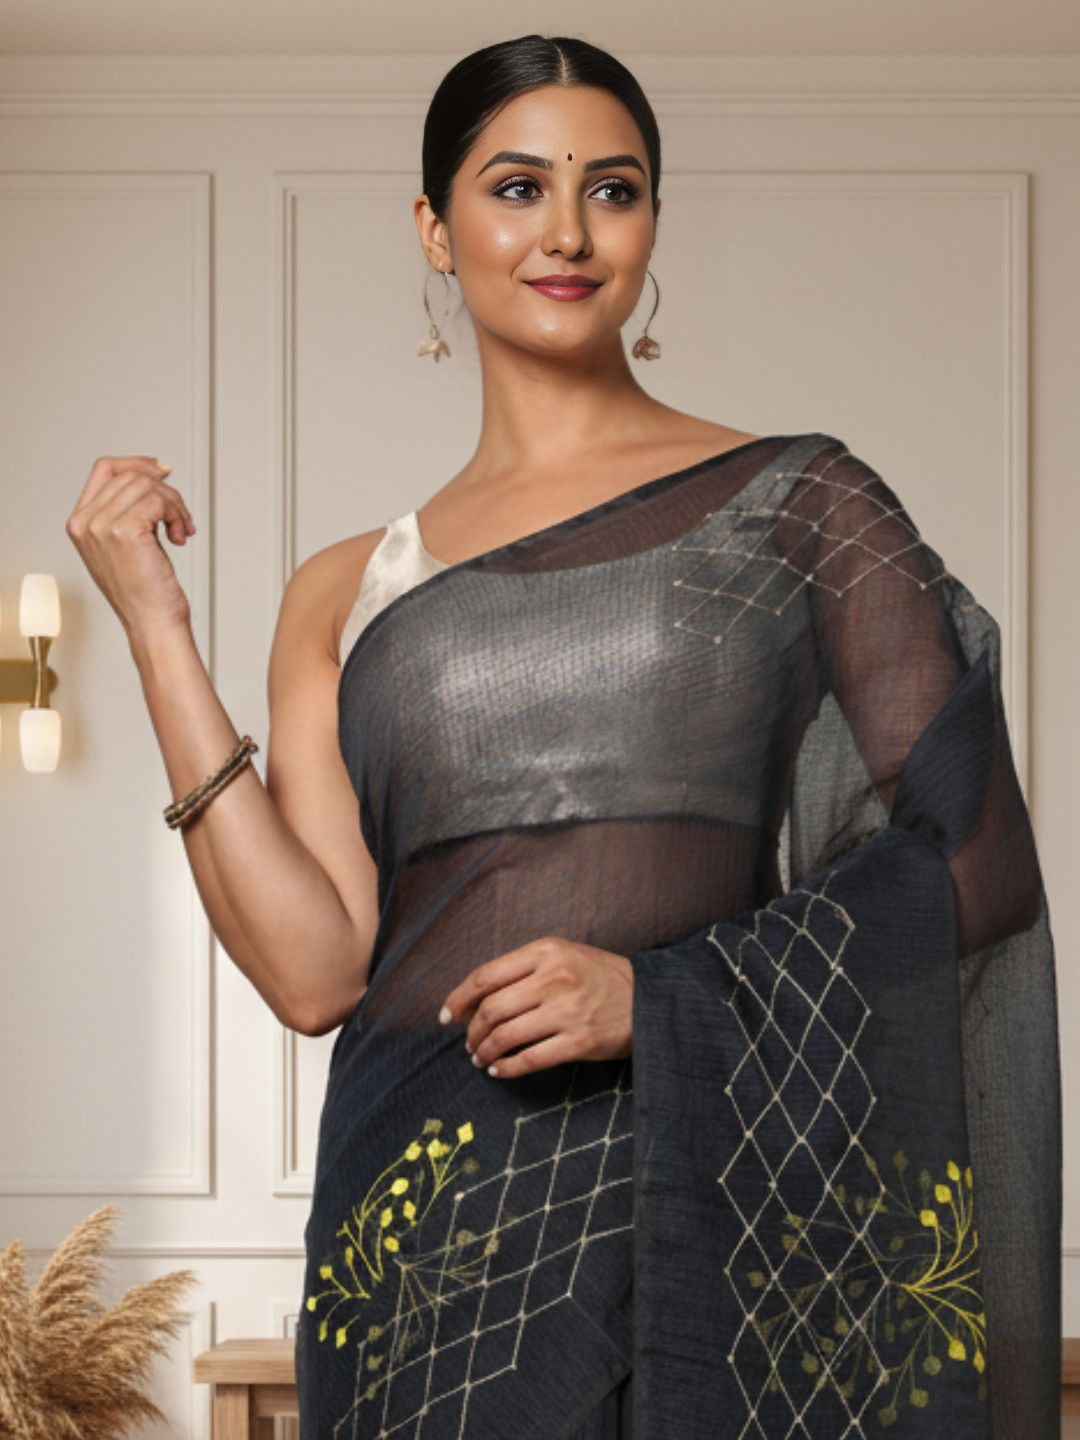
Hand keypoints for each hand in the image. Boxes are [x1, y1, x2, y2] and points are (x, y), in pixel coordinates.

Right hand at [66, 455, 196, 641]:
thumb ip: (128, 509)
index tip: (163, 471)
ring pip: (148, 486)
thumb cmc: (144, 591)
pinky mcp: (125, 531)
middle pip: (131, 475)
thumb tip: (156, 472)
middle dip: (165, 493)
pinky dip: (177, 515)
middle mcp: (85, 522)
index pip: (105, 469)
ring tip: (179, 531)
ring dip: (175, 506)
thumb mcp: (126, 543)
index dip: (137, 463)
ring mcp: (102, 526)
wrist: (152, 623)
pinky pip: (159, 501)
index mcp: (80, 523)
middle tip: (179, 520)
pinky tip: (179, 537)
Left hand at [438, 936, 632, 1079]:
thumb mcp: (563, 955)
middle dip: (472, 1032)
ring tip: (482, 1058)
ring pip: (506, 1036)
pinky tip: (500, 1071)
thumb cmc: (599, 977)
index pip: (486, 976)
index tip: (446, 1016)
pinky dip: (508, 1068)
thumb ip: (523, 969)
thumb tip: (475, 998)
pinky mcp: (580, 1041)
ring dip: (486, 1052)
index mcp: (545, 951)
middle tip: (469, 1044)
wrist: (649, 998)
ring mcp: (567, 1010)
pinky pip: (530, 1059)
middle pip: (491, 1009)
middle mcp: (553, 978)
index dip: (459, 998)